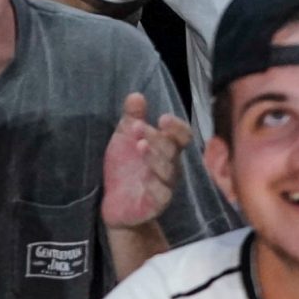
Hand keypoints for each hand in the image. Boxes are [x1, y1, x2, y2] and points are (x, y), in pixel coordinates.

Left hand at [101, 93, 191, 229]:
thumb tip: (137, 95)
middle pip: (172, 150)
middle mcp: (170, 166)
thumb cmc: (125, 166)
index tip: (162, 118)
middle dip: (157, 137)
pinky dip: (154, 184)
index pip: (182, 135)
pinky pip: (160, 195)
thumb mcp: (125, 138)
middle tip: (137, 127)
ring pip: (168, 171)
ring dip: (155, 156)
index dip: (177, 127)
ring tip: (140, 145)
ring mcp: (165, 186)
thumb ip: (132, 117)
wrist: (116, 203)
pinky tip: (144, 177)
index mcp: (166, 147)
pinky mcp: (156, 204)